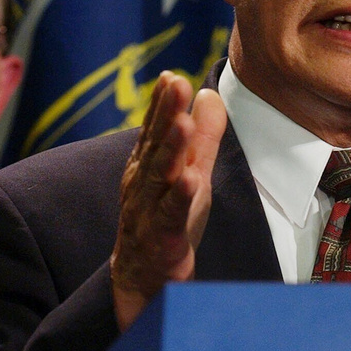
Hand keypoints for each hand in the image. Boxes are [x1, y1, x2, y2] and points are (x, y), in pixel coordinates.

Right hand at [109, 71, 226, 329]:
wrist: (141, 275)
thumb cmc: (166, 215)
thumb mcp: (191, 171)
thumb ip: (201, 135)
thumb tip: (209, 93)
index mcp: (148, 163)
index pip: (155, 127)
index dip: (162, 102)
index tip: (171, 75)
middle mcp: (145, 182)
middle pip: (157, 144)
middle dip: (166, 113)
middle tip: (176, 84)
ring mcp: (150, 209)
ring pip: (161, 176)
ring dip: (171, 148)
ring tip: (182, 123)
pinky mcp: (163, 237)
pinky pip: (171, 215)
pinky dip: (179, 196)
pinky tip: (190, 179)